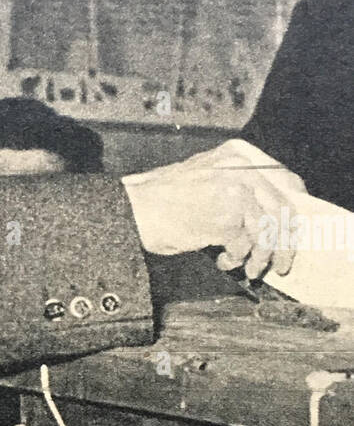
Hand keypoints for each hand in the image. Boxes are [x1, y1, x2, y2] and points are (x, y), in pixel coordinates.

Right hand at [122, 139, 305, 280]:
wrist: (135, 209)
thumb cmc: (163, 200)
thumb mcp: (206, 178)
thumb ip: (237, 187)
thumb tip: (268, 217)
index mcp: (238, 155)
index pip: (285, 182)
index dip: (291, 212)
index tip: (290, 232)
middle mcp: (241, 169)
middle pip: (282, 210)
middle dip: (283, 243)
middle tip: (280, 264)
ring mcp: (235, 192)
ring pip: (267, 231)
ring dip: (259, 257)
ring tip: (248, 269)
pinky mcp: (226, 216)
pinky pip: (245, 245)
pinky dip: (236, 259)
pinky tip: (221, 261)